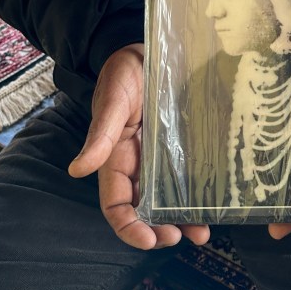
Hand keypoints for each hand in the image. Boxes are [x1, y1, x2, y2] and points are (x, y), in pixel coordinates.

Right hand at [68, 43, 209, 249]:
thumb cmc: (123, 73)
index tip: (149, 240)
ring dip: (182, 219)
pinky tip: (212, 203)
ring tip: (202, 233)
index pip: (116, 204)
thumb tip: (77, 170)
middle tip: (182, 237)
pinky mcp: (180, 144)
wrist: (145, 48)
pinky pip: (187, 176)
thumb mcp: (113, 101)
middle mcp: (137, 163)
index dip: (129, 227)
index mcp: (115, 158)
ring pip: (168, 199)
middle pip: (145, 208)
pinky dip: (196, 195)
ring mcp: (159, 156)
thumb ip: (100, 135)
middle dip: (160, 230)